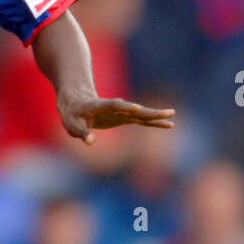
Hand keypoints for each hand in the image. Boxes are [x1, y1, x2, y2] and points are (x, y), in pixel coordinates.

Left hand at [57, 93, 174, 144]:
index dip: (124, 107)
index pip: (113, 105)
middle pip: (134, 109)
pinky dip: (154, 122)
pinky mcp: (126, 117)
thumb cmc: (72, 114)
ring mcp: (122, 111)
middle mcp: (115, 107)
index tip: (137, 108)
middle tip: (166, 112)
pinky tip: (169, 124)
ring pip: (142, 114)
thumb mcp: (71, 124)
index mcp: (99, 106)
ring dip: (156, 115)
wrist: (78, 101)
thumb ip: (81, 133)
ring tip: (172, 115)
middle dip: (149, 111)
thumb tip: (91, 142)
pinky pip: (143, 120)